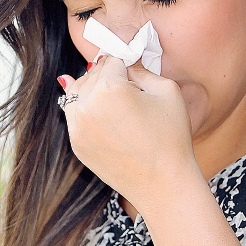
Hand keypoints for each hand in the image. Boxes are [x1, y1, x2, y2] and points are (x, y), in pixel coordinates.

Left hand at [58, 56, 199, 210]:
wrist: (163, 184)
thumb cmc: (171, 137)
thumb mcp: (167, 91)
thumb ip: (142, 70)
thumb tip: (126, 65)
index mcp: (109, 88)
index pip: (112, 60)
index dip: (126, 63)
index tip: (133, 68)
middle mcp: (86, 106)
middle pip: (92, 74)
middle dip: (109, 76)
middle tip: (129, 87)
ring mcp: (77, 127)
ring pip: (77, 93)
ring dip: (93, 90)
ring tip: (115, 100)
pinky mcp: (76, 144)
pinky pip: (75, 116)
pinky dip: (87, 111)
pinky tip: (106, 116)